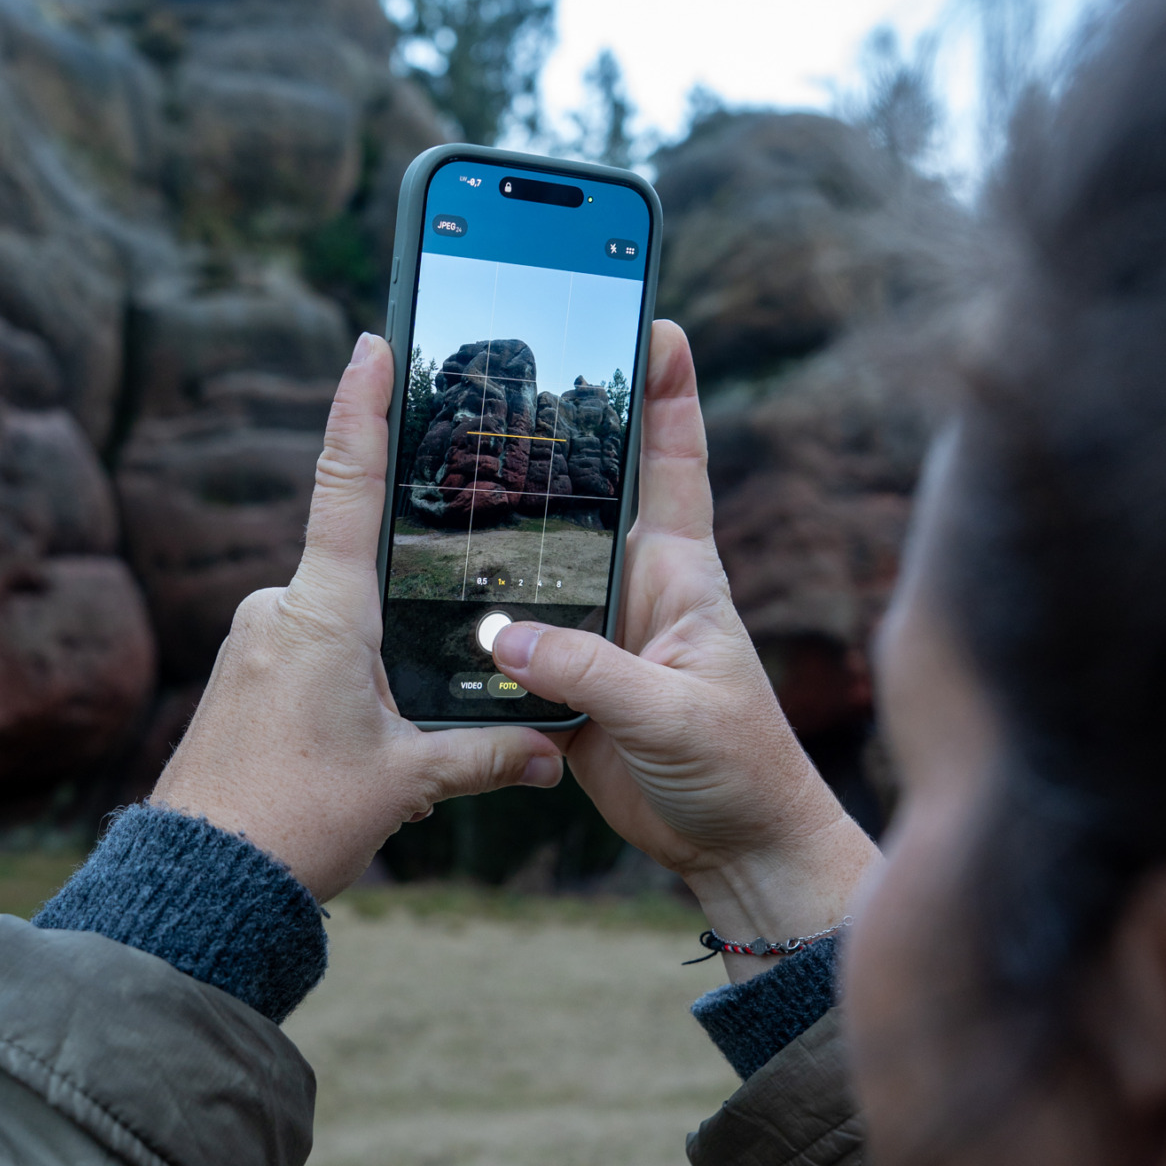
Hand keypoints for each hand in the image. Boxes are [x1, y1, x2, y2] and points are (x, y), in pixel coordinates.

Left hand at [152, 333, 563, 899]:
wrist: (200, 883)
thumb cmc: (294, 821)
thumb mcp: (409, 783)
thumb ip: (487, 752)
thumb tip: (552, 748)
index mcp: (323, 611)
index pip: (348, 484)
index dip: (363, 408)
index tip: (373, 342)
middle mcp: (279, 609)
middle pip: (362, 577)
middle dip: (409, 621)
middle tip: (424, 690)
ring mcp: (252, 642)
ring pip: (340, 631)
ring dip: (378, 675)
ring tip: (387, 754)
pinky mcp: (240, 679)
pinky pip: (308, 663)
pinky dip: (345, 696)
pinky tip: (355, 756)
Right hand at [491, 321, 877, 975]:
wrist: (736, 849)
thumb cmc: (738, 769)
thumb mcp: (672, 714)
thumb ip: (589, 673)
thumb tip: (503, 636)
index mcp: (681, 572)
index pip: (675, 458)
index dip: (664, 387)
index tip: (648, 317)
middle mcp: (635, 587)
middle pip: (586, 493)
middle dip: (547, 434)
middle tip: (497, 372)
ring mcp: (596, 632)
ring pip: (535, 563)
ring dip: (495, 529)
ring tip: (437, 470)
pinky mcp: (566, 682)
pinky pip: (510, 637)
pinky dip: (473, 619)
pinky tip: (427, 597)